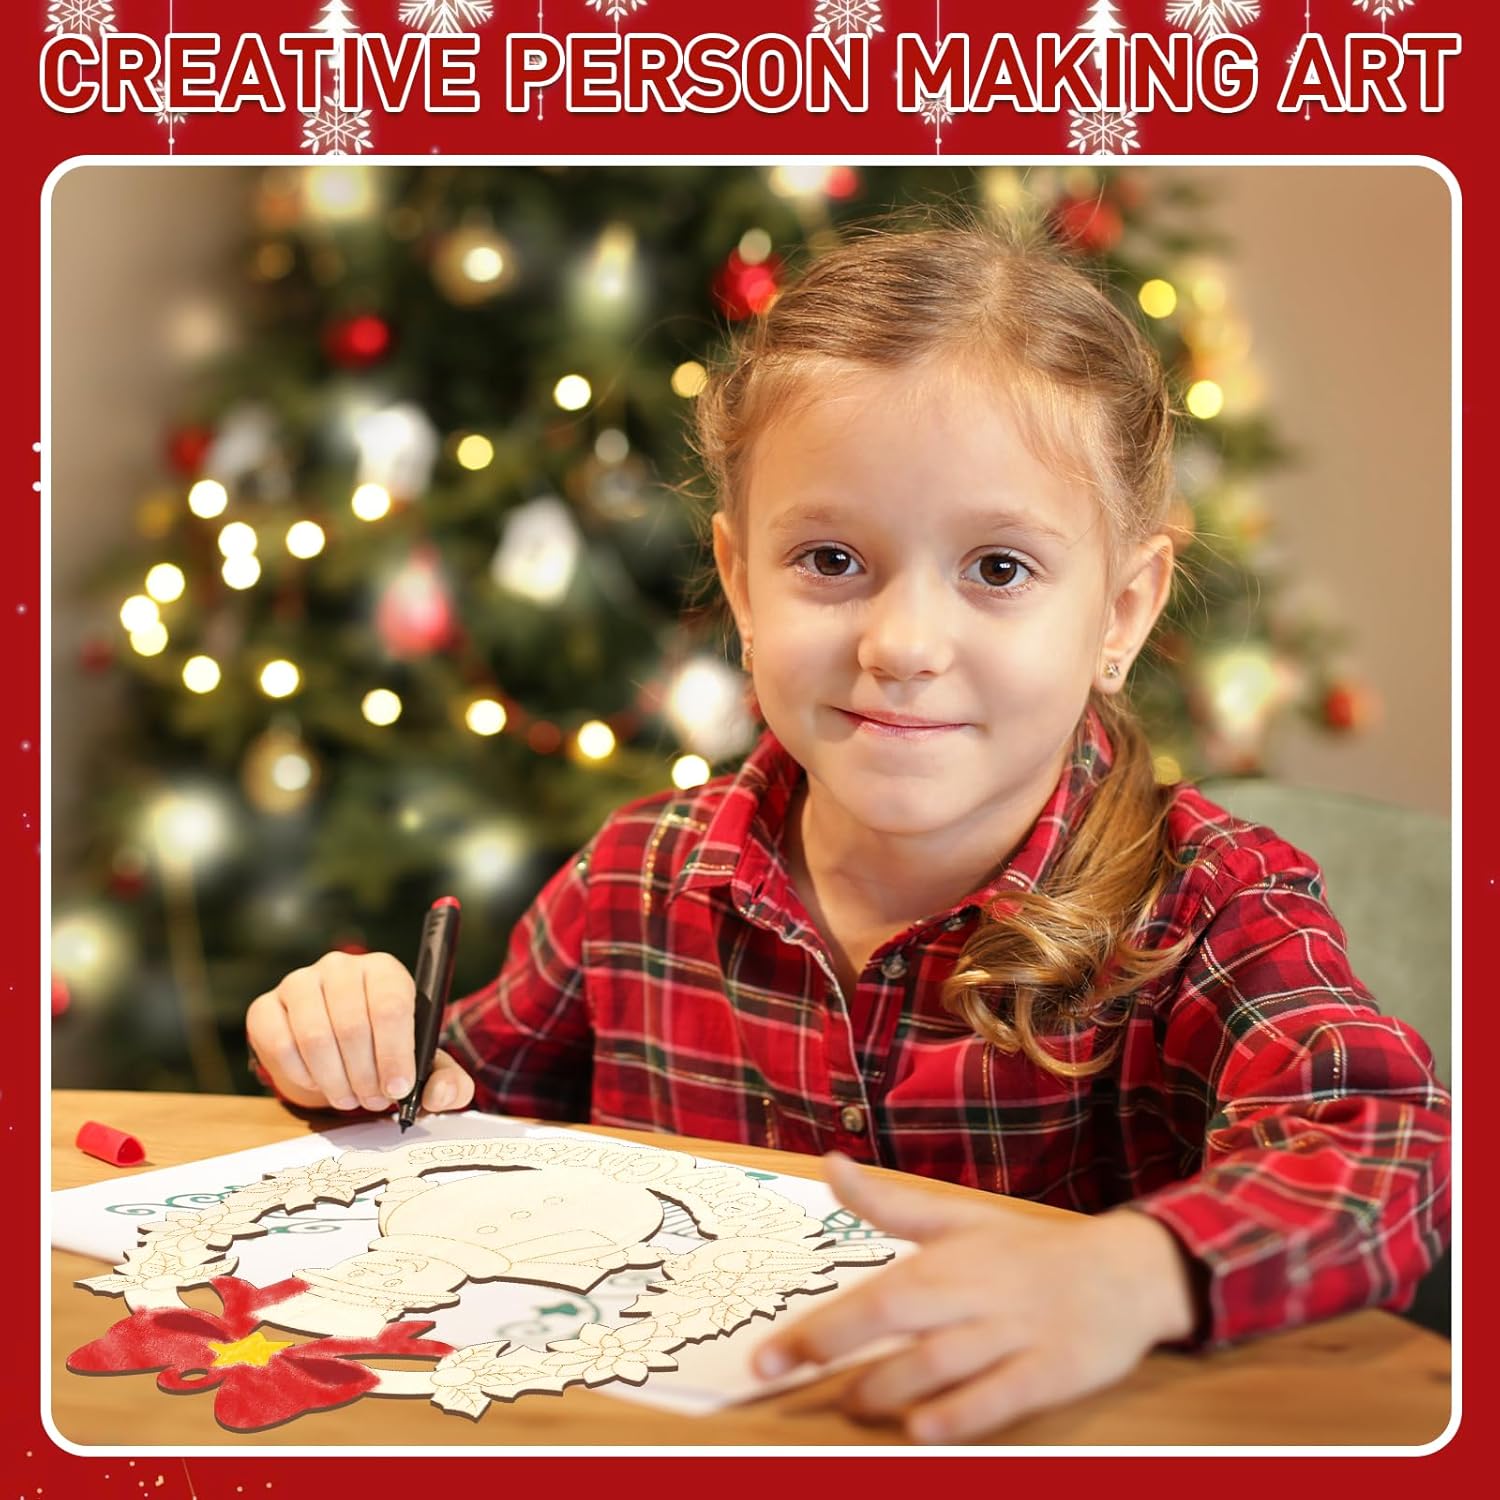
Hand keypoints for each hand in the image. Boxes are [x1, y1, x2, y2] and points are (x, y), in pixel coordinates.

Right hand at [245, 950, 475, 1115]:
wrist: (336, 1049)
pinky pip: (280, 1045)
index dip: (395, 1052)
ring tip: (350, 1098)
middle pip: (352, 1024)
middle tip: (374, 1100)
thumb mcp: (422, 1065)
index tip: (398, 1088)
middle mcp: (341, 967)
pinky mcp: (266, 1007)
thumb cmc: (385, 1051)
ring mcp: (299, 983)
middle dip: (365, 1074)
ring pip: (315, 1036)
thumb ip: (447, 1081)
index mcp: (384, 971)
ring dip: (335, 1080)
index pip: (391, 1005)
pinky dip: (302, 1075)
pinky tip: (320, 1083)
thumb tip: (444, 1094)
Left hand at [753, 1153, 1195, 1442]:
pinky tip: (921, 1430)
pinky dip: (960, 1413)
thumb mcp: (959, 1218)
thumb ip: (890, 1205)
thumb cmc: (1028, 1250)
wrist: (1123, 1271)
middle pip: (895, 1320)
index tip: (765, 1355)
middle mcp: (974, 1294)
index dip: (816, 1326)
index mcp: (948, 1259)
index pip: (870, 1294)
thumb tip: (829, 1164)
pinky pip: (1001, 1397)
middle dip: (833, 1349)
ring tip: (849, 1403)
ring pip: (941, 1364)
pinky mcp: (1052, 1371)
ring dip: (888, 1388)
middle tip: (782, 1375)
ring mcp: (1015, 1334)